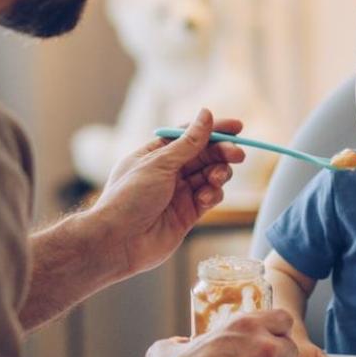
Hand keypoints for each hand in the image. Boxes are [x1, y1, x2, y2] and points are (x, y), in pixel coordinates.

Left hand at [91, 109, 245, 276]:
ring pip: (210, 176)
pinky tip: (205, 198)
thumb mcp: (159, 163)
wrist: (118, 242)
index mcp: (155, 154)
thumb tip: (205, 114)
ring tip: (217, 179)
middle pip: (204, 155)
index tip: (237, 127)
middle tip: (238, 154)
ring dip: (219, 174)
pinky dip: (212, 194)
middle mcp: (168, 172)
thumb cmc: (129, 198)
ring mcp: (178, 193)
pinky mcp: (187, 214)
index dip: (214, 130)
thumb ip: (188, 142)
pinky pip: (209, 197)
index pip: (189, 135)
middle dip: (222, 152)